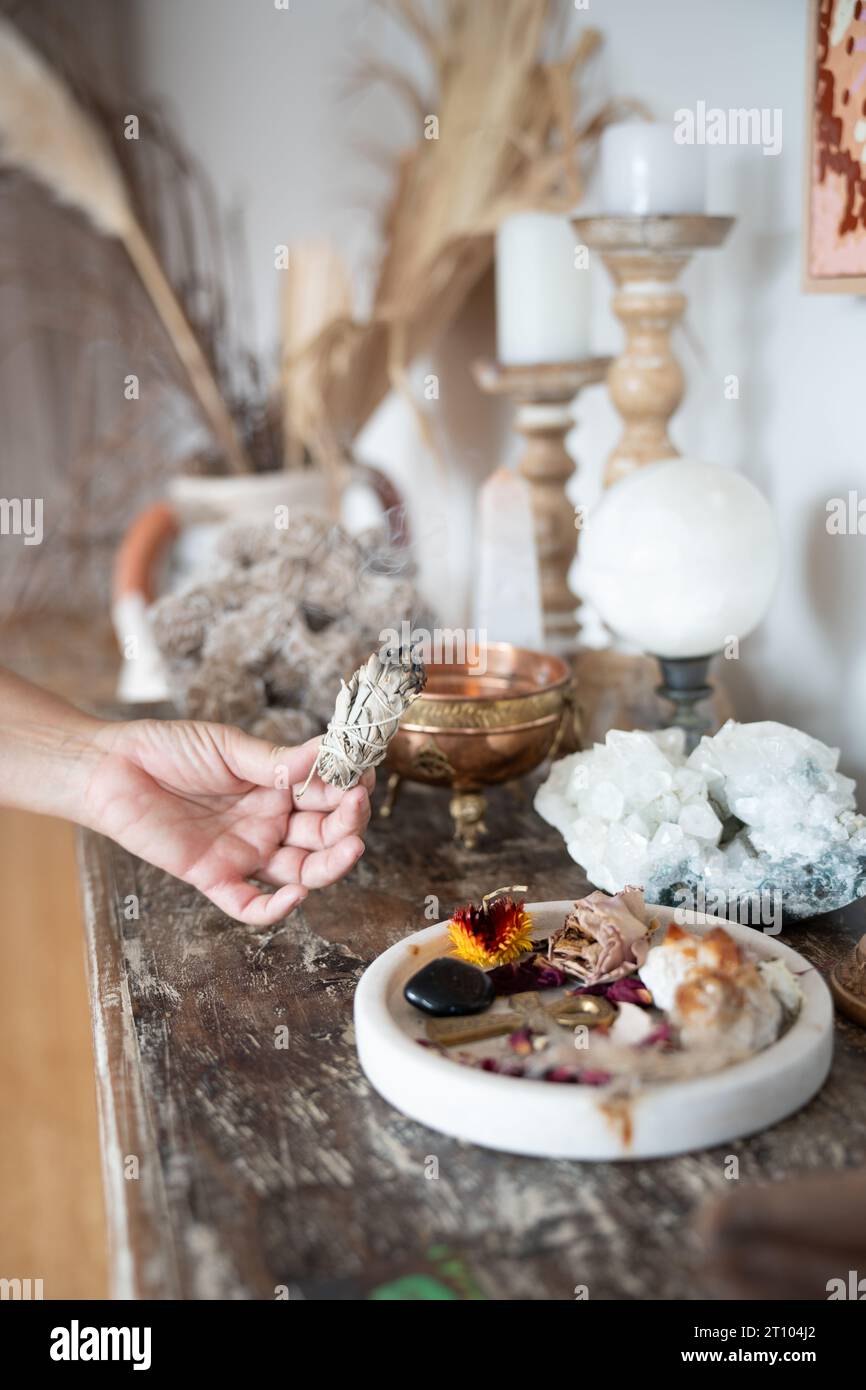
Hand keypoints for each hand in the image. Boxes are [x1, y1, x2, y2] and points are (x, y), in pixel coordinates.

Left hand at [83, 719, 372, 924]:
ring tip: (349, 850)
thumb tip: (325, 752)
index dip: (348, 789)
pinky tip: (295, 895)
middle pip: (322, 837)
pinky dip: (276, 908)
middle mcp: (268, 823)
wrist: (112, 769)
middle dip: (346, 826)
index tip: (363, 777)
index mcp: (276, 788)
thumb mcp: (227, 746)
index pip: (326, 795)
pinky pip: (251, 904)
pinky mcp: (215, 877)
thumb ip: (274, 760)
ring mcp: (245, 852)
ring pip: (300, 872)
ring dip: (328, 865)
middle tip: (356, 810)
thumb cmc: (168, 749)